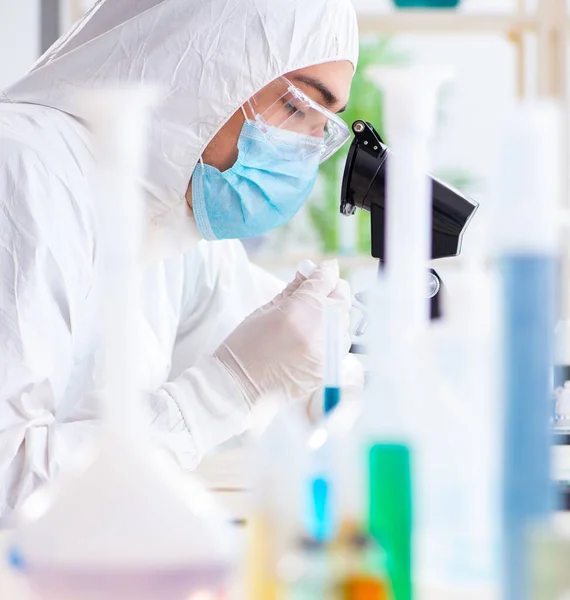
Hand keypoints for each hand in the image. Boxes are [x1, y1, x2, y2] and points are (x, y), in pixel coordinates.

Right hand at [214, 260, 351, 404]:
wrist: (240, 386)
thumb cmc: (245, 347)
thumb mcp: (265, 309)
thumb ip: (293, 290)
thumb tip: (308, 273)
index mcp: (302, 310)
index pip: (326, 279)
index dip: (324, 271)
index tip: (322, 269)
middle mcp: (321, 330)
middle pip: (342, 298)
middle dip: (331, 291)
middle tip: (316, 293)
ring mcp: (328, 351)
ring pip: (344, 322)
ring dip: (333, 315)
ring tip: (312, 319)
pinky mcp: (329, 368)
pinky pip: (340, 344)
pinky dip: (331, 336)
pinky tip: (313, 338)